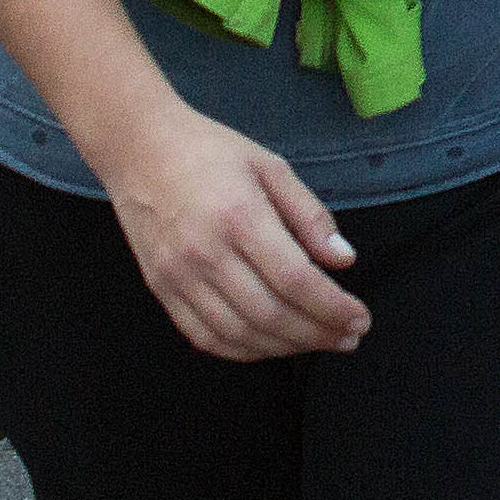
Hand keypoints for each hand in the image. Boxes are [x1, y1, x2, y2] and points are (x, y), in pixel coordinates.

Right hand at [107, 102, 366, 357]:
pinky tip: (272, 345)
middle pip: (269, 314)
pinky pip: (203, 336)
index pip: (295, 279)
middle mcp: (205, 253)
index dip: (332, 307)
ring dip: (285, 348)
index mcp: (239, 217)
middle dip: (317, 334)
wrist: (139, 150)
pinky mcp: (160, 289)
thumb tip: (344, 260)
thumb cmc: (211, 152)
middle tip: (349, 338)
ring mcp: (177, 276)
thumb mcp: (272, 166)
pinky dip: (243, 350)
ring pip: (238, 333)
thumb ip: (310, 215)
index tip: (360, 320)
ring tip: (318, 342)